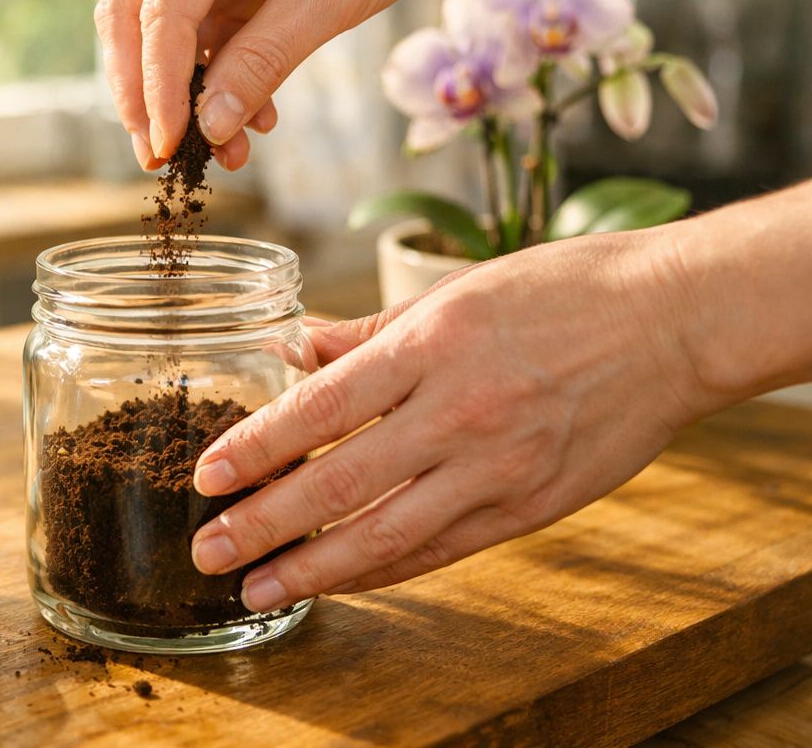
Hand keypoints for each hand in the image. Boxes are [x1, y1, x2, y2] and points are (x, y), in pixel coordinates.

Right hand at [93, 0, 460, 170]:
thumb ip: (261, 63)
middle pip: (130, 12)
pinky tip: (252, 115)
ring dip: (185, 90)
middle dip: (143, 91)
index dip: (159, 87)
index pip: (160, 10)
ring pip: (157, 25)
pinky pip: (196, 26)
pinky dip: (216, 72)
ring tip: (225, 150)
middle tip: (157, 157)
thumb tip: (209, 128)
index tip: (166, 147)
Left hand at [186, 228, 724, 611]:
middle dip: (262, 526)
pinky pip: (441, 549)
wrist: (672, 322)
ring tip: (257, 588)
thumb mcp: (452, 291)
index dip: (254, 450)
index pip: (317, 410)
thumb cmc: (558, 291)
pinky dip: (383, 569)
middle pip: (338, 484)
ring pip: (385, 534)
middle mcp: (457, 412)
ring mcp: (498, 467)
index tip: (205, 478)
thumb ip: (367, 333)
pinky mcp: (531, 506)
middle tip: (208, 552)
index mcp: (428, 346)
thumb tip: (294, 348)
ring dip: (312, 570)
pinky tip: (340, 583)